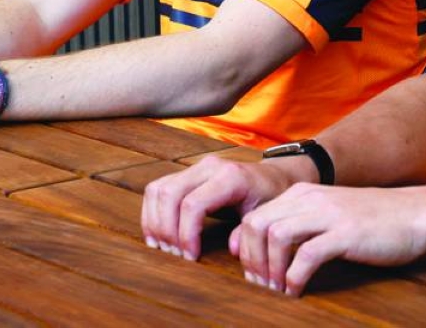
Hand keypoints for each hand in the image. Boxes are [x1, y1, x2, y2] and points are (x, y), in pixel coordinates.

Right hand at [141, 154, 298, 262]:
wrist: (273, 177)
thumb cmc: (270, 197)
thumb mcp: (266, 215)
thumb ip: (249, 231)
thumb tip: (231, 248)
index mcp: (230, 177)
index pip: (192, 205)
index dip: (185, 234)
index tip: (190, 257)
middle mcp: (209, 167)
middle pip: (169, 195)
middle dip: (165, 229)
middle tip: (172, 254)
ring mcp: (196, 167)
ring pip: (158, 189)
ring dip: (154, 221)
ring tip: (162, 247)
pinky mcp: (187, 173)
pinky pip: (158, 188)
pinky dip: (152, 212)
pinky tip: (159, 234)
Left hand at [233, 183, 425, 295]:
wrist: (417, 215)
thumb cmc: (374, 220)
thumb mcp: (330, 216)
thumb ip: (299, 226)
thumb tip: (263, 252)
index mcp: (303, 194)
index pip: (254, 217)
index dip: (246, 249)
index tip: (253, 273)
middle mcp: (310, 199)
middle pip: (257, 225)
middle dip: (251, 260)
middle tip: (260, 286)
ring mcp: (328, 214)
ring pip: (275, 236)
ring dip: (270, 269)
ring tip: (277, 290)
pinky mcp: (345, 233)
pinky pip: (306, 256)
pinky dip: (294, 278)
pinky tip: (297, 291)